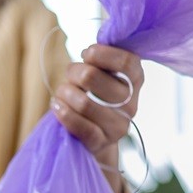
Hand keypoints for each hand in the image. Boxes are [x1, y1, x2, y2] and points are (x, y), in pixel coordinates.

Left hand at [51, 45, 144, 192]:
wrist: (96, 135)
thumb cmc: (96, 95)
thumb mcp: (104, 74)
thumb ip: (101, 59)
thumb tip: (90, 50)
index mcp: (136, 80)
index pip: (127, 62)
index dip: (102, 54)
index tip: (86, 53)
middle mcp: (132, 104)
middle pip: (93, 78)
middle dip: (73, 72)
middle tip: (70, 74)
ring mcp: (118, 126)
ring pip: (82, 101)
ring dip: (64, 93)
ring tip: (61, 93)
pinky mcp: (101, 142)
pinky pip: (79, 125)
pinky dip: (62, 112)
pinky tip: (56, 106)